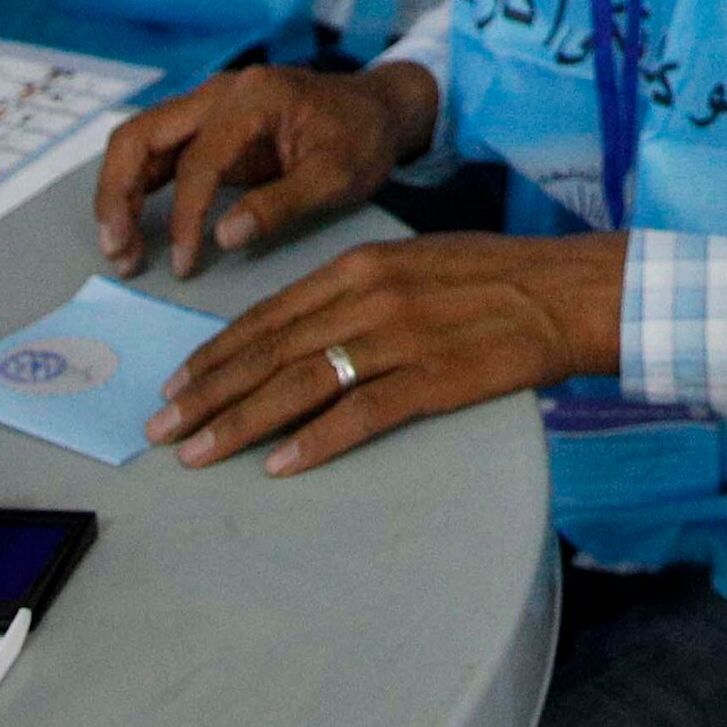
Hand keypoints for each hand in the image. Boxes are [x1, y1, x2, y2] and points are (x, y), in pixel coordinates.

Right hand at [94, 63, 436, 282]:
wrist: (379, 108)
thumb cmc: (363, 137)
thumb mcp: (337, 176)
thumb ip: (281, 204)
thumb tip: (224, 236)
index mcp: (253, 96)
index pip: (197, 160)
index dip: (184, 217)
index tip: (184, 263)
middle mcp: (219, 92)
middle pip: (140, 135)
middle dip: (118, 195)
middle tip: (117, 251)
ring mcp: (209, 105)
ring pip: (139, 141)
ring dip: (120, 193)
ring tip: (121, 250)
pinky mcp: (208, 126)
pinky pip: (158, 152)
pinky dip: (138, 188)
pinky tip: (137, 228)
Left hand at [144, 227, 623, 477]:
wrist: (566, 290)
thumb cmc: (491, 275)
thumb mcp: (412, 262)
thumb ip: (354, 291)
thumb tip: (298, 329)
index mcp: (360, 265)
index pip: (268, 315)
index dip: (216, 354)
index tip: (177, 386)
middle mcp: (369, 297)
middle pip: (269, 352)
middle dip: (207, 394)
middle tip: (161, 429)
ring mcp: (400, 339)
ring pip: (300, 385)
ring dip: (240, 423)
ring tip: (196, 453)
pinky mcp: (433, 380)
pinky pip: (361, 415)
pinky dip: (315, 442)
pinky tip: (279, 465)